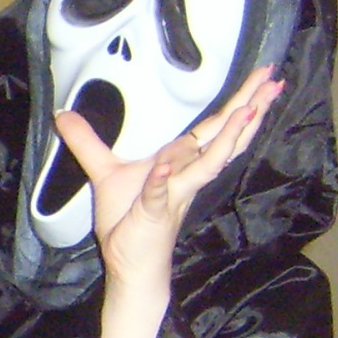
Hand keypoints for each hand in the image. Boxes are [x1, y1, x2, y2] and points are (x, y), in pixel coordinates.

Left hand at [53, 66, 281, 293]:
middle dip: (250, 107)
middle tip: (275, 79)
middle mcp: (188, 175)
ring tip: (248, 112)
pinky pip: (160, 193)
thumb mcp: (103, 171)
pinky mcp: (155, 213)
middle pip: (225, 136)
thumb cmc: (126, 220)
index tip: (265, 75)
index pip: (215, 126)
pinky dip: (164, 180)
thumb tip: (63, 114)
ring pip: (206, 163)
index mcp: (182, 162)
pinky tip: (167, 166)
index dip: (240, 101)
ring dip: (227, 138)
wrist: (128, 262)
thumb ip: (86, 142)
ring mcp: (175, 194)